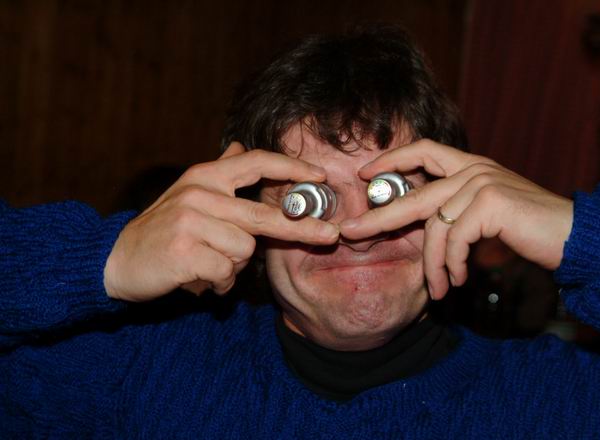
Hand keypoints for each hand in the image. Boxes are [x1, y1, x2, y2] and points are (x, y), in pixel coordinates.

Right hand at [104, 143, 338, 301]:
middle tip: (331, 236)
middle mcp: (200, 193)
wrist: (116, 259)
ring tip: (208, 265)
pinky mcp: (184, 251)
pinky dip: (219, 282)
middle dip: (302, 229)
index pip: (255, 162)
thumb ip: (220, 174)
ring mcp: (191, 222)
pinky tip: (199, 279)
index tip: (320, 175)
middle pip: (263, 215)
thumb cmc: (162, 230)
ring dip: (233, 266)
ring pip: (244, 250)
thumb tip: (239, 147)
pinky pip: (226, 272)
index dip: (291, 167)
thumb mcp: (188, 193)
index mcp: (204, 176)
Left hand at [339, 139, 572, 299]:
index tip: (364, 173)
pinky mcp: (490, 203)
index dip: (392, 159)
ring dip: (431, 264)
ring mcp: (481, 182)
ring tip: (437, 288)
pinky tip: (455, 279)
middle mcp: (474, 168)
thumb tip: (420, 229)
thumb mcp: (486, 214)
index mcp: (471, 165)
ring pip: (433, 226)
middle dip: (377, 216)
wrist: (573, 236)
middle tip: (349, 234)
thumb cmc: (529, 229)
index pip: (424, 151)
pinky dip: (450, 264)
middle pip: (412, 192)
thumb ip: (455, 211)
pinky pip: (453, 239)